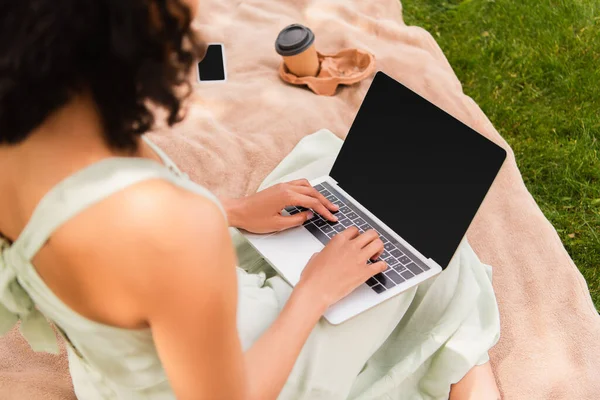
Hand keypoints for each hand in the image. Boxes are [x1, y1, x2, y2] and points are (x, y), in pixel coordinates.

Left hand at [222, 179, 338, 233]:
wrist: (237, 211)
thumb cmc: (253, 218)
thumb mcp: (277, 224)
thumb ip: (296, 220)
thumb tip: (308, 215)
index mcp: (287, 196)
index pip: (312, 203)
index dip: (324, 211)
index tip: (332, 216)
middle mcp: (286, 188)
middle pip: (312, 192)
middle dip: (325, 201)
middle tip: (335, 209)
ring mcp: (282, 186)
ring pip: (306, 186)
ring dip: (317, 194)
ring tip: (325, 203)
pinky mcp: (278, 187)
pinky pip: (298, 184)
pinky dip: (308, 189)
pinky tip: (310, 195)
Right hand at [296, 227, 386, 311]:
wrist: (316, 290)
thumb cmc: (314, 276)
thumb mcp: (317, 256)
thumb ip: (328, 251)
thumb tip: (330, 253)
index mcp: (338, 241)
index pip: (355, 229)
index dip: (358, 235)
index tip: (358, 240)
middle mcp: (350, 247)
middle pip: (371, 234)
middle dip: (372, 239)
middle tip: (371, 245)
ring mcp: (359, 259)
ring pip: (378, 244)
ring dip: (379, 249)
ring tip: (375, 255)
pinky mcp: (364, 272)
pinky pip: (381, 265)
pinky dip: (382, 265)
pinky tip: (380, 267)